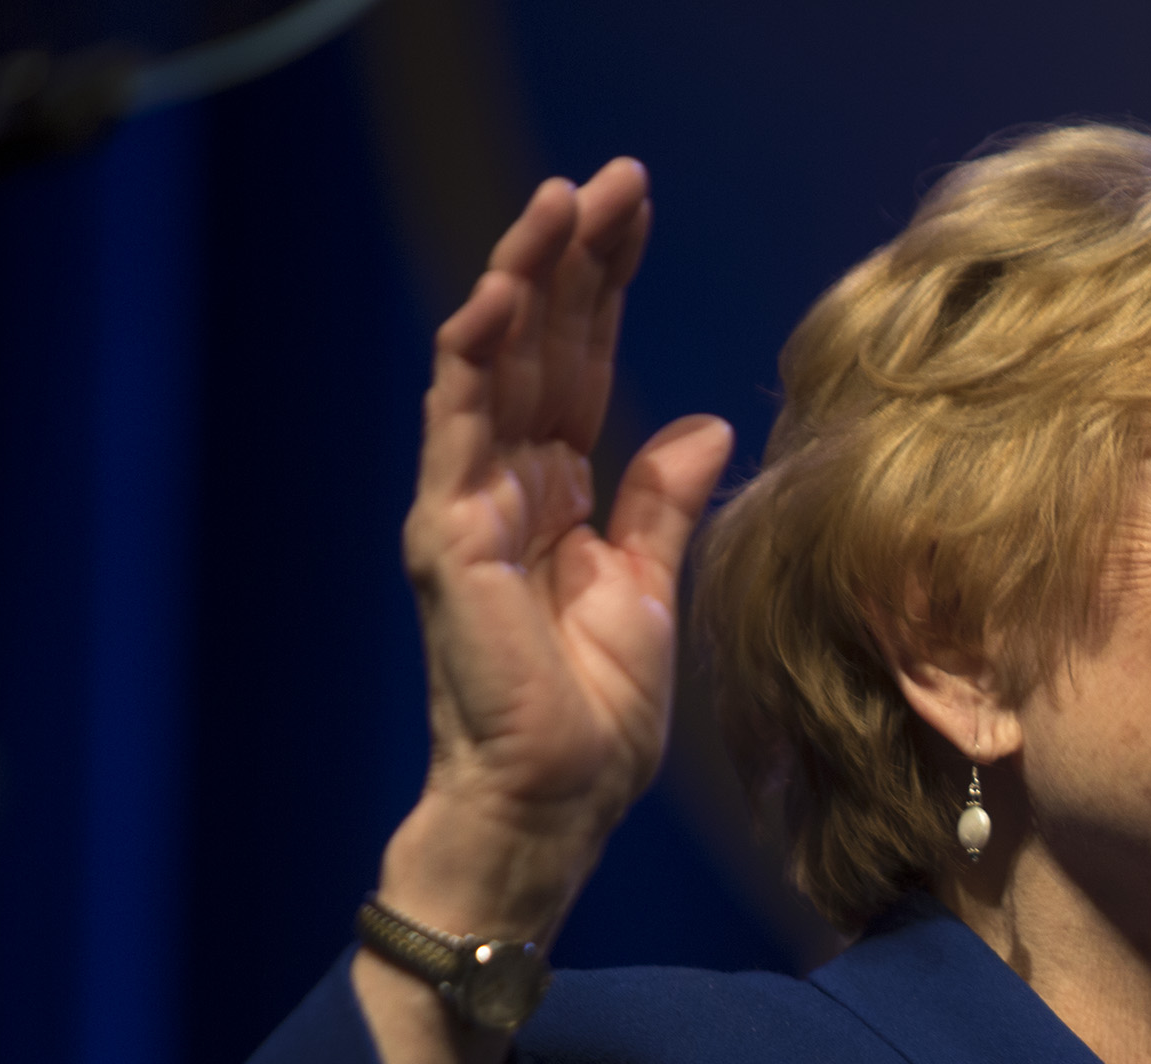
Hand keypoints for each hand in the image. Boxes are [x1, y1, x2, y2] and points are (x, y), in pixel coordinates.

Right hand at [395, 155, 732, 927]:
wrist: (554, 802)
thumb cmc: (597, 719)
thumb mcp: (652, 591)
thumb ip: (662, 503)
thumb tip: (701, 423)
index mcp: (563, 496)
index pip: (584, 366)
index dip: (607, 287)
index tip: (639, 211)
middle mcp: (510, 485)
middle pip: (542, 346)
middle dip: (573, 258)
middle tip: (614, 175)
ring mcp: (470, 504)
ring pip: (492, 364)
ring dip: (523, 278)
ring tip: (562, 202)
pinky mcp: (449, 536)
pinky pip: (456, 428)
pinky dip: (475, 357)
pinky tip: (500, 294)